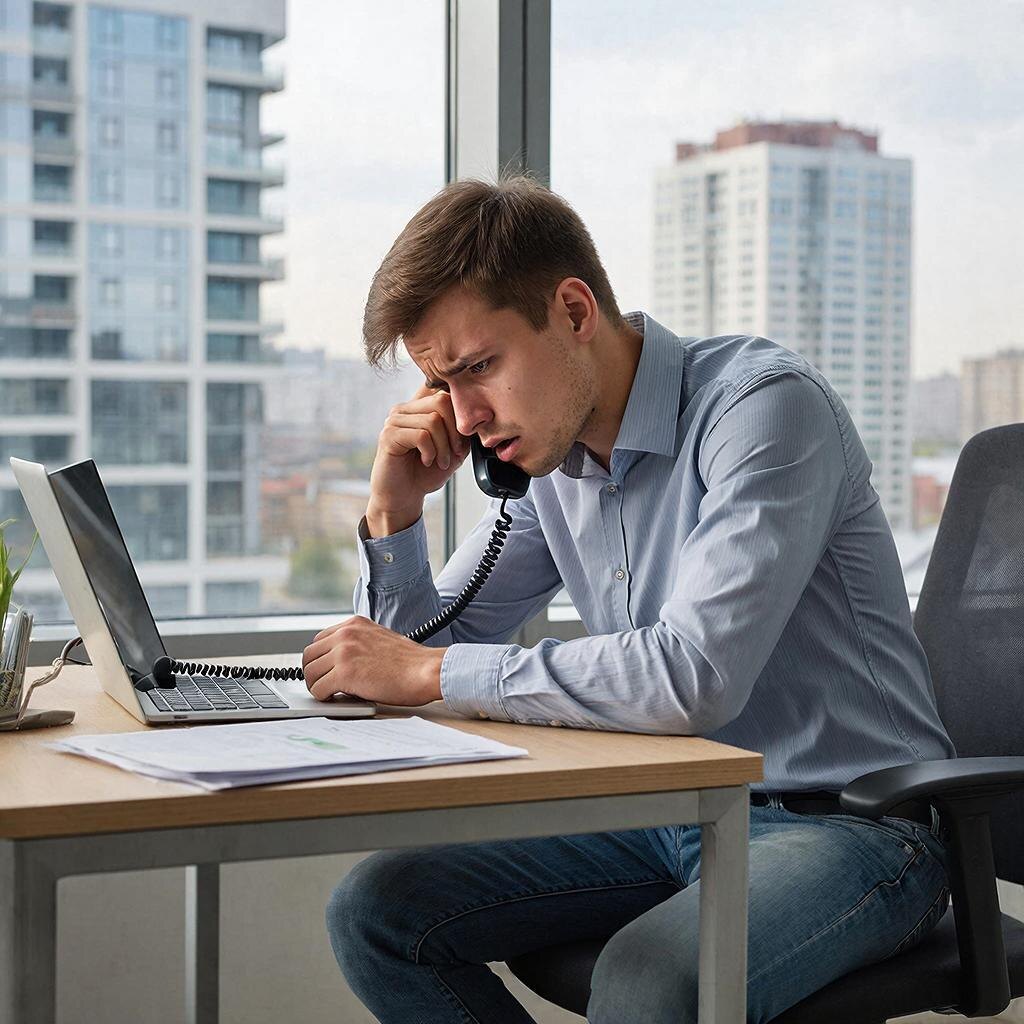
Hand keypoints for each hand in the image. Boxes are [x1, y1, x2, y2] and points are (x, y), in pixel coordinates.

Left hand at [302, 615, 445, 705]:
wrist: (426, 671)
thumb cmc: (411, 663)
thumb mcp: (379, 640)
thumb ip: (359, 644)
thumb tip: (340, 661)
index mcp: (355, 624)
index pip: (319, 640)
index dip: (321, 659)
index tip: (325, 671)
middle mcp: (346, 634)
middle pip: (309, 655)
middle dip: (314, 673)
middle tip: (323, 685)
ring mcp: (344, 652)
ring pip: (310, 673)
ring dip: (318, 686)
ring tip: (331, 694)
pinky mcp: (344, 673)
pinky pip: (318, 689)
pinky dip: (324, 697)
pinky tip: (336, 699)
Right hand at [367, 385, 470, 534]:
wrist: (405, 496)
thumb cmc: (425, 473)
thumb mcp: (453, 450)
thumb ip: (461, 431)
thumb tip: (474, 417)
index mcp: (419, 408)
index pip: (445, 393)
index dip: (460, 416)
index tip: (462, 441)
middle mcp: (405, 409)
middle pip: (441, 401)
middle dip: (454, 431)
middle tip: (454, 452)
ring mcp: (394, 421)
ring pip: (433, 420)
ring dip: (443, 446)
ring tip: (440, 461)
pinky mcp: (388, 436)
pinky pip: (421, 435)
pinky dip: (430, 452)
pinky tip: (426, 461)